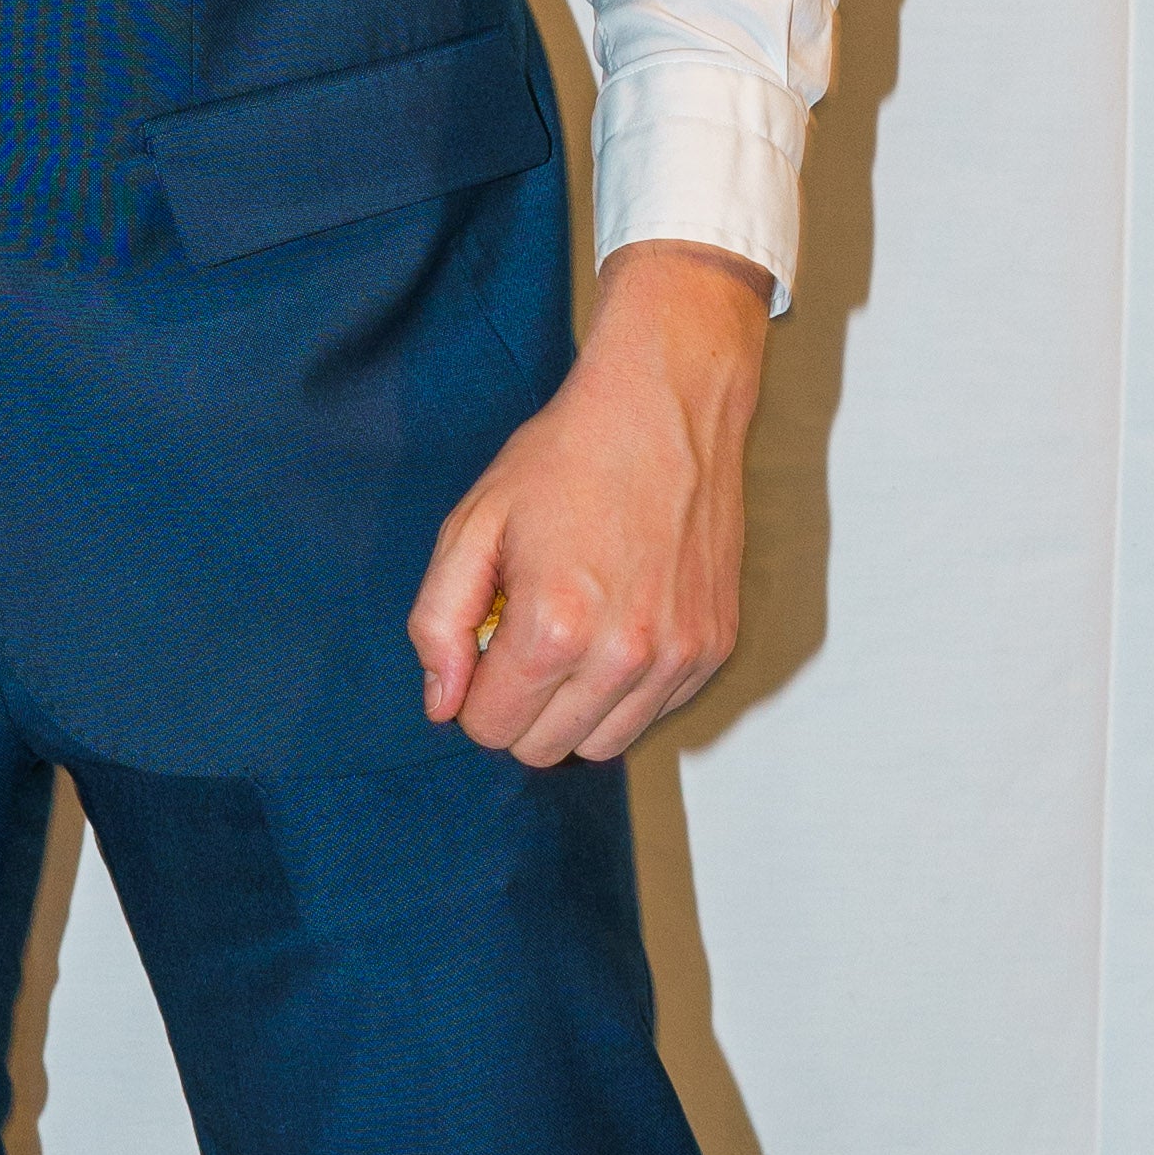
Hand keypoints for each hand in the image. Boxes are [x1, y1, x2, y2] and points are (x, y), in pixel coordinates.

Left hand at [407, 242, 772, 768]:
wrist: (666, 406)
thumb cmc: (564, 460)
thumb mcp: (472, 527)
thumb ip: (438, 624)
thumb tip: (442, 704)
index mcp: (555, 627)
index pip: (491, 728)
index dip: (473, 693)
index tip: (483, 644)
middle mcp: (625, 655)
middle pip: (544, 748)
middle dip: (519, 705)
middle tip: (522, 633)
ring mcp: (679, 656)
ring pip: (601, 744)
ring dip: (573, 707)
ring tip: (570, 631)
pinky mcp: (714, 648)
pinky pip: (652, 714)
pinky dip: (624, 690)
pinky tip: (616, 624)